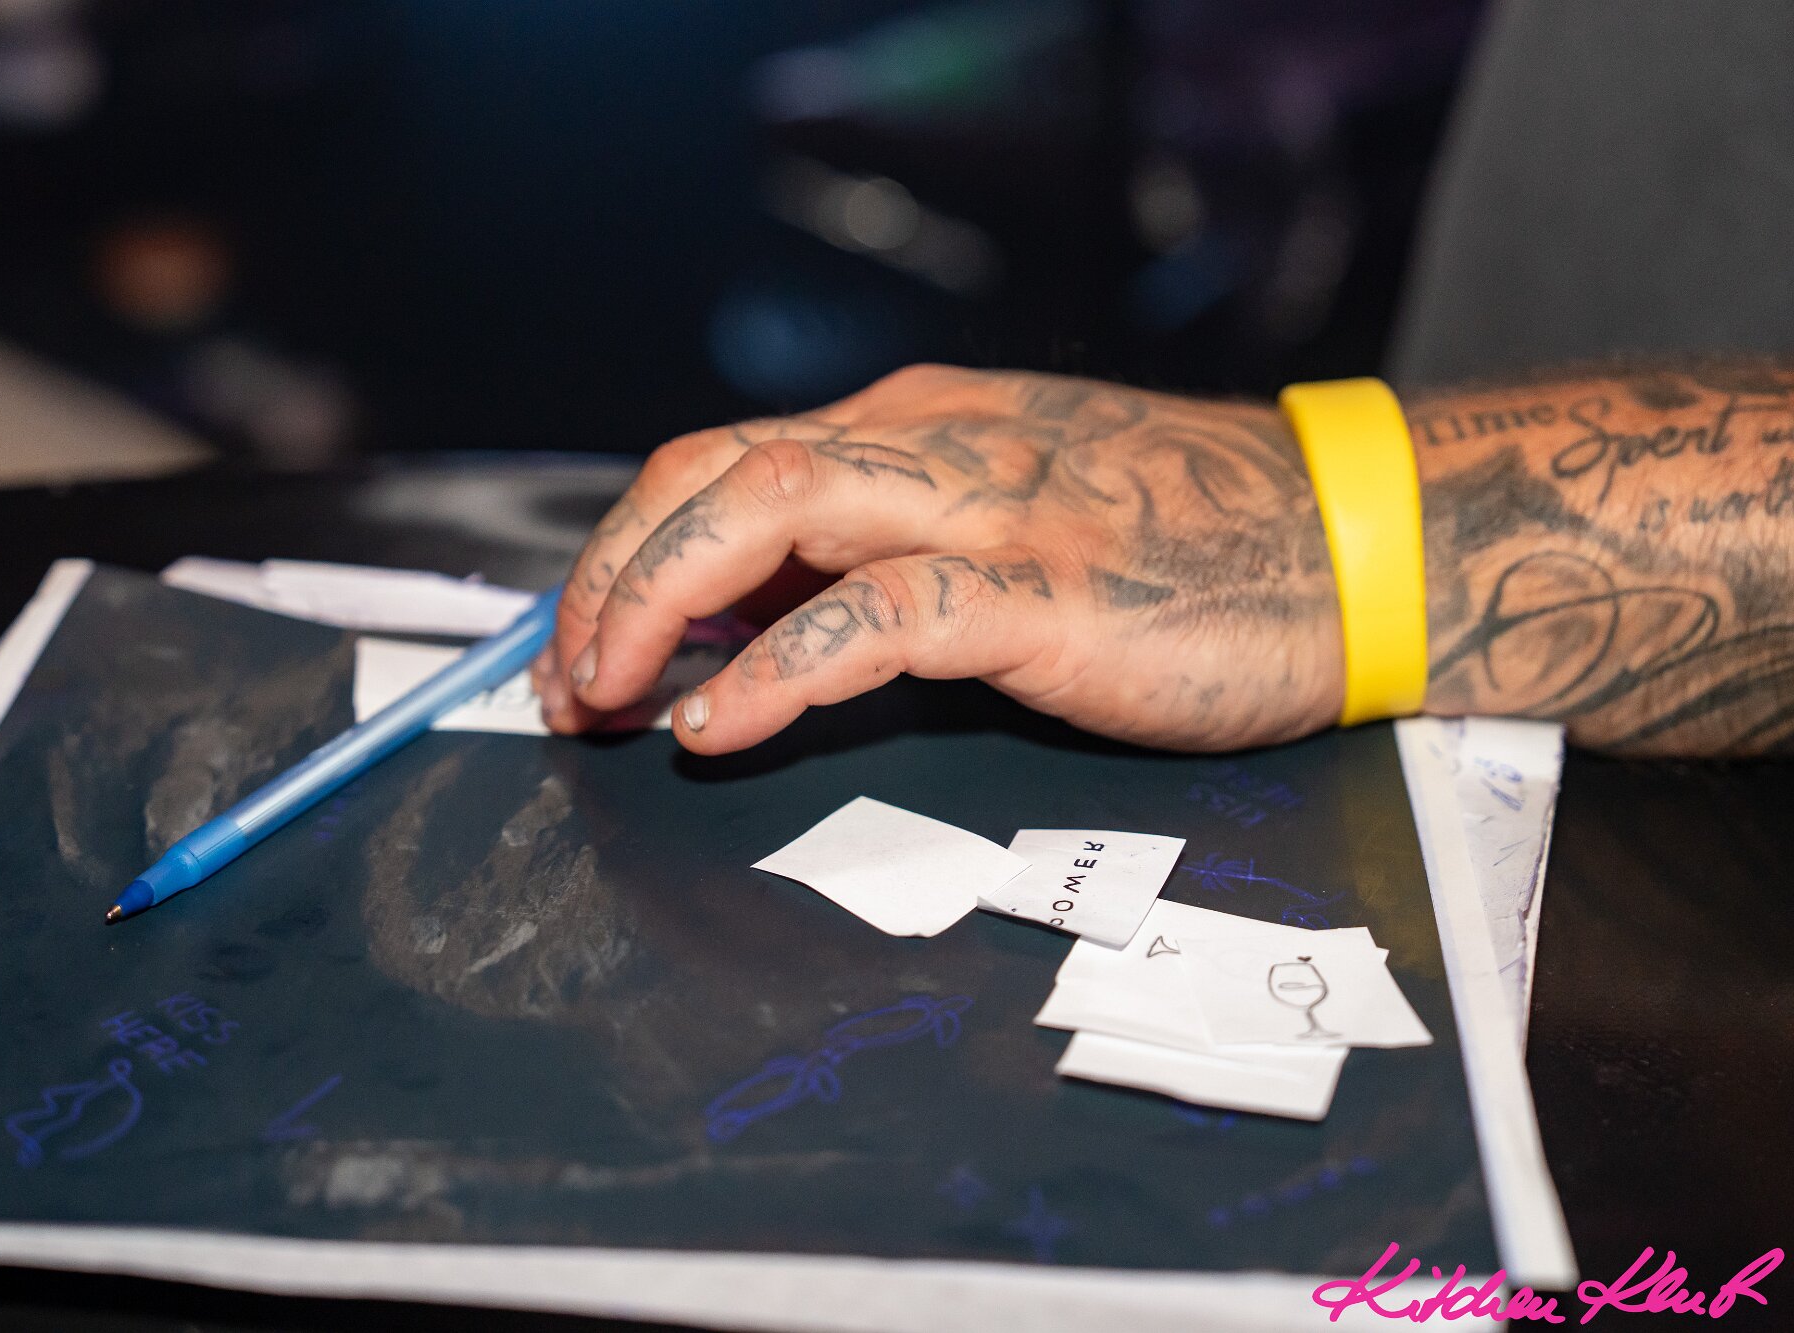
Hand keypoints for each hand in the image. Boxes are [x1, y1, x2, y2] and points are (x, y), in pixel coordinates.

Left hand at [533, 364, 1344, 752]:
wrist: (1354, 543)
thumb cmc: (1186, 546)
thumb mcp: (1009, 521)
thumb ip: (883, 553)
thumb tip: (744, 627)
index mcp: (915, 430)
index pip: (719, 464)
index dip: (625, 551)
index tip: (581, 645)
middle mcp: (933, 446)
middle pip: (712, 472)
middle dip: (608, 573)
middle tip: (565, 681)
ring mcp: (990, 508)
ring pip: (770, 508)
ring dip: (656, 599)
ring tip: (607, 693)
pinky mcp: (1045, 590)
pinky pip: (876, 615)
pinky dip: (777, 666)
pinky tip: (718, 719)